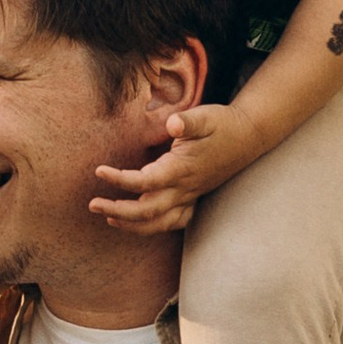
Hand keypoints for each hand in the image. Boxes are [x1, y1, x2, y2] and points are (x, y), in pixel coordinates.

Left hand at [89, 98, 260, 232]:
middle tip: (93, 205)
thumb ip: (188, 122)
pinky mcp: (195, 198)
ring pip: (160, 223)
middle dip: (118, 211)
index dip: (120, 180)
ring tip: (109, 219)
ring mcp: (191, 196)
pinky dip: (155, 227)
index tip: (99, 172)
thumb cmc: (223, 124)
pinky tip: (139, 224)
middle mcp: (185, 188)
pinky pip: (175, 222)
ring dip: (133, 225)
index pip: (145, 182)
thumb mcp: (205, 116)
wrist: (249, 136)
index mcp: (182, 169)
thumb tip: (172, 124)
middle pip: (148, 211)